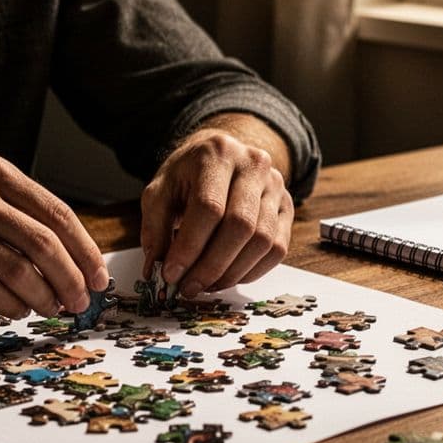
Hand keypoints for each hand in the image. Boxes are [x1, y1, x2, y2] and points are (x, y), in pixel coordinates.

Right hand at [0, 152, 108, 318]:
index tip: (99, 276)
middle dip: (71, 279)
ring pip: (18, 271)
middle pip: (43, 244)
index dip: (84, 249)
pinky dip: (10, 305)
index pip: (56, 212)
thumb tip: (68, 253)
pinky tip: (18, 310)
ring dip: (43, 297)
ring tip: (51, 309)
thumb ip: (12, 207)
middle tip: (81, 302)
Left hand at [139, 128, 293, 297]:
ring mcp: (275, 186)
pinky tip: (228, 277)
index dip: (190, 246)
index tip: (171, 274)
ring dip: (232, 273)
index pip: (209, 207)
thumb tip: (155, 269)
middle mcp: (253, 165)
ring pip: (262, 240)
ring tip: (205, 285)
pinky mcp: (287, 207)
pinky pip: (277, 249)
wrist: (221, 156)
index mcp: (217, 154)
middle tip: (189, 288)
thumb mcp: (160, 192)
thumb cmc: (187, 176)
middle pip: (240, 225)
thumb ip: (155, 228)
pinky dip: (252, 271)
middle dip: (211, 266)